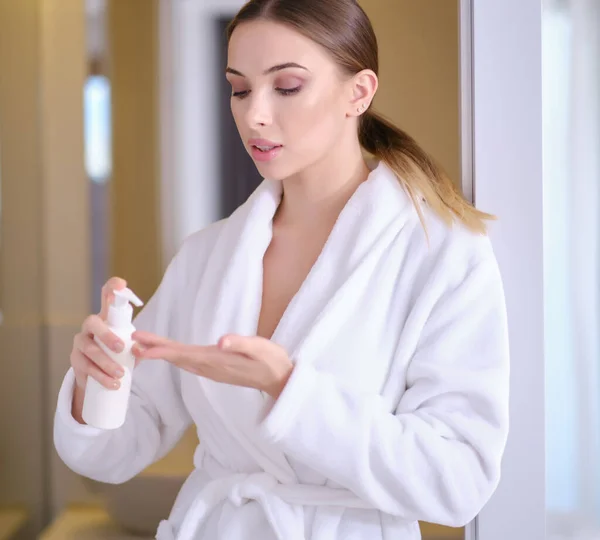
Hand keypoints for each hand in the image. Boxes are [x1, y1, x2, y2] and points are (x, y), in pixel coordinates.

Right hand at [71, 276, 131, 390]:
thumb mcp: (128, 343)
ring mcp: (80, 343)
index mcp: (104, 318)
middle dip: (107, 335)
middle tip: (121, 347)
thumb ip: (139, 341)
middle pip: (93, 323)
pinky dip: (100, 377)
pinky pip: (85, 368)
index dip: (112, 288)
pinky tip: (112, 384)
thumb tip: (144, 346)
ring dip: (106, 363)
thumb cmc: (115, 352)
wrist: (96, 373)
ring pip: (89, 350)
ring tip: (120, 374)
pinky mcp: (75, 361)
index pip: (106, 297)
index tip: (121, 285)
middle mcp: (89, 327)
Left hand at [132, 332, 293, 398]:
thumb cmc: (272, 361)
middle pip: (177, 358)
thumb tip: (221, 341)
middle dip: (155, 349)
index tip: (143, 347)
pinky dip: (174, 356)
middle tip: (133, 340)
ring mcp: (212, 370)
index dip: (162, 351)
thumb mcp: (261, 348)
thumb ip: (241, 344)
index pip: (184, 355)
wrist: (279, 380)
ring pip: (181, 361)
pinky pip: (189, 363)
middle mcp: (210, 367)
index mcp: (218, 361)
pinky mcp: (215, 369)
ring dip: (162, 353)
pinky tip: (168, 352)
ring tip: (143, 345)